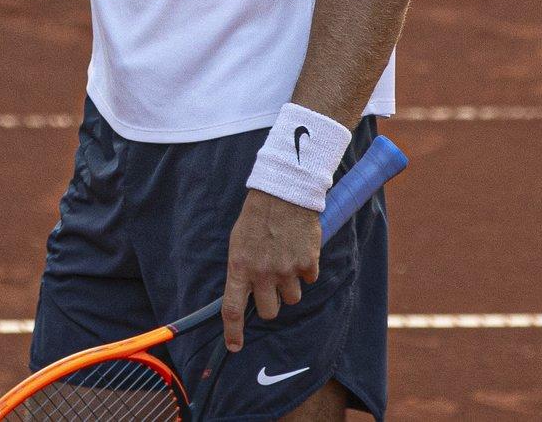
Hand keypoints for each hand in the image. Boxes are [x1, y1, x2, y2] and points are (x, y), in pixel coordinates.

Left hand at [220, 189, 321, 351]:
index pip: (233, 309)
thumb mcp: (237, 243)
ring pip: (291, 299)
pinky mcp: (308, 264)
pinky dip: (305, 270)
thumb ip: (242, 270)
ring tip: (284, 262)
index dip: (233, 332)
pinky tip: (298, 251)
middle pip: (268, 312)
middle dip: (270, 304)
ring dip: (289, 287)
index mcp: (239, 267)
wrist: (283, 195)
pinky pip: (308, 280)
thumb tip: (244, 293)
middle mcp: (262, 273)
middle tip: (270, 287)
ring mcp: (287, 270)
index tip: (234, 346)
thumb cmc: (255, 218)